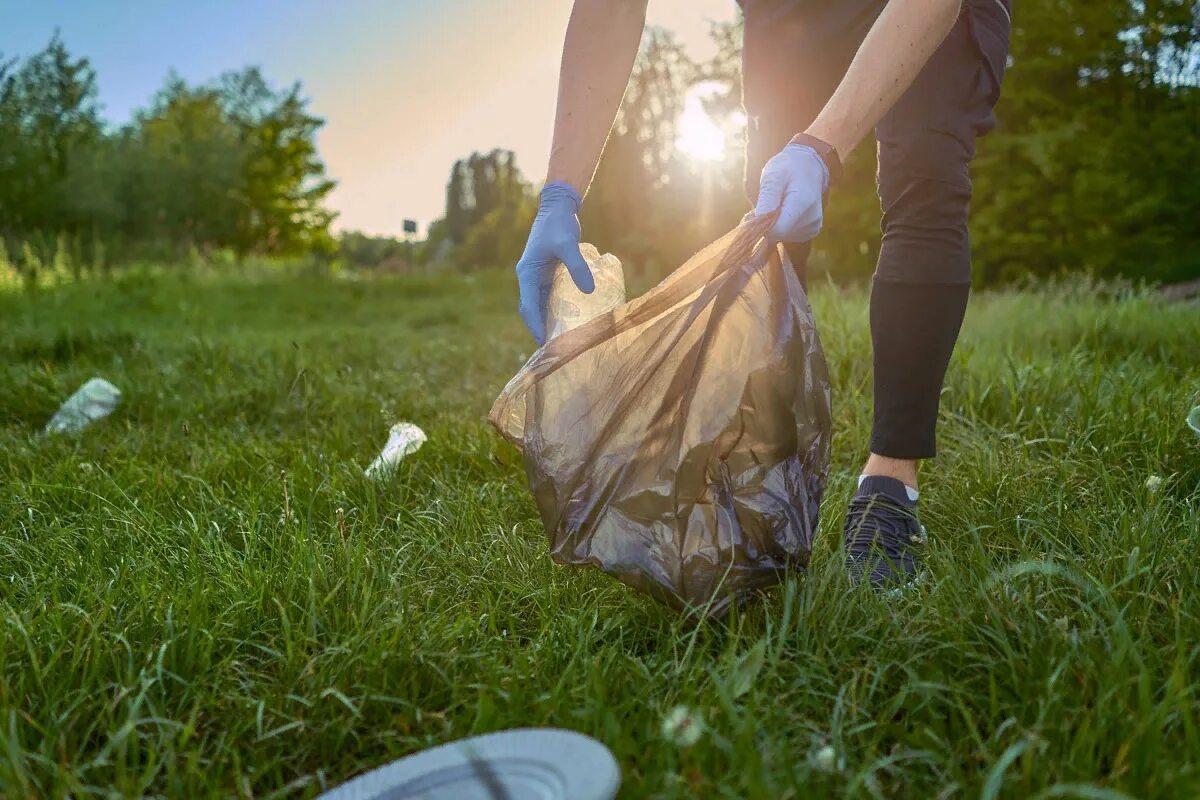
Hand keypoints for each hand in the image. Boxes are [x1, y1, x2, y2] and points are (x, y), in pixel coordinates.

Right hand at [515, 181, 594, 343]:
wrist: (558, 207)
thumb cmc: (559, 224)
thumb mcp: (568, 245)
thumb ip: (577, 266)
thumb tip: (589, 290)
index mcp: (527, 273)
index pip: (528, 306)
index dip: (535, 325)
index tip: (543, 343)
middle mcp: (530, 277)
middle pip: (533, 310)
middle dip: (542, 329)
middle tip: (554, 349)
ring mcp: (539, 276)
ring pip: (542, 305)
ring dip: (549, 322)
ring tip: (562, 341)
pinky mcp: (550, 274)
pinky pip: (552, 297)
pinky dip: (558, 309)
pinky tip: (570, 320)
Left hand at [754, 142, 829, 242]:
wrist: (808, 166)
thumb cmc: (788, 168)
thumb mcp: (773, 176)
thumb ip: (767, 198)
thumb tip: (757, 223)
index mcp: (803, 203)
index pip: (778, 229)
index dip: (761, 225)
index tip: (752, 214)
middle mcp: (812, 219)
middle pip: (778, 234)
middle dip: (765, 224)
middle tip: (765, 204)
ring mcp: (813, 227)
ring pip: (781, 237)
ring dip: (772, 225)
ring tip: (776, 204)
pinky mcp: (811, 231)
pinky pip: (788, 236)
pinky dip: (780, 227)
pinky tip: (783, 212)